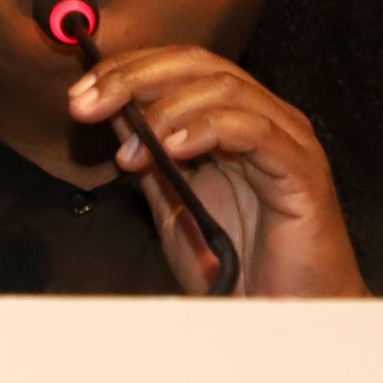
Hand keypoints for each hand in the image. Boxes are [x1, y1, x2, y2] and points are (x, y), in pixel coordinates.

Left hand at [68, 47, 367, 296]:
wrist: (281, 316)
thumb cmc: (236, 266)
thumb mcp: (174, 203)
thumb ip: (150, 158)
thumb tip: (112, 115)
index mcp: (235, 120)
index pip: (182, 66)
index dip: (128, 70)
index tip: (81, 95)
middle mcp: (265, 119)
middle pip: (200, 66)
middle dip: (135, 78)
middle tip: (89, 103)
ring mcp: (288, 141)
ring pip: (226, 89)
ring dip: (165, 109)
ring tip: (133, 148)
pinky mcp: (302, 171)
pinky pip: (256, 132)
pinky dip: (209, 129)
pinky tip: (174, 147)